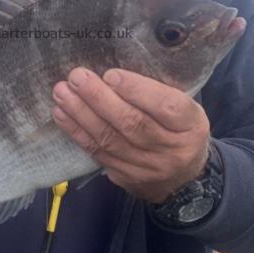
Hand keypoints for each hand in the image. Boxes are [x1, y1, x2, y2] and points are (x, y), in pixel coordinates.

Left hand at [52, 68, 209, 203]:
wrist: (184, 179)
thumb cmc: (179, 130)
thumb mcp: (185, 109)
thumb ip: (158, 92)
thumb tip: (113, 73)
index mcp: (191, 125)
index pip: (166, 106)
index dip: (137, 90)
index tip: (111, 74)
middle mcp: (173, 150)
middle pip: (132, 123)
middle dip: (99, 98)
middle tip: (77, 78)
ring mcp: (149, 168)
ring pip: (111, 140)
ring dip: (81, 114)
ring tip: (62, 93)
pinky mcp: (128, 178)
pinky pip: (99, 154)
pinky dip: (78, 133)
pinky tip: (62, 115)